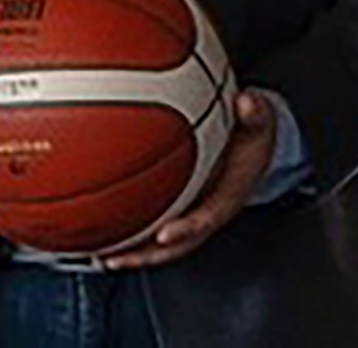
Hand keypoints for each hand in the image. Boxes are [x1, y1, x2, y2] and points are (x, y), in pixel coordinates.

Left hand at [105, 90, 276, 268]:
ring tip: (96, 254)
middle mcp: (207, 213)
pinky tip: (102, 229)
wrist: (255, 147)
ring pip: (159, 244)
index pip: (207, 219)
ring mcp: (192, 216)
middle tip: (114, 257)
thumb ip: (255, 111)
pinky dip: (128, 233)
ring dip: (130, 252)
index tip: (165, 233)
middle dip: (145, 255)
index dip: (186, 230)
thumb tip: (245, 99)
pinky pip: (152, 227)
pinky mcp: (180, 212)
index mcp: (228, 197)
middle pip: (175, 245)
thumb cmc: (254, 137)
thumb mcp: (261, 121)